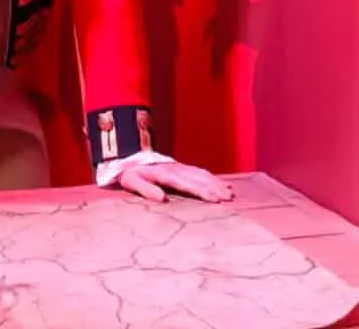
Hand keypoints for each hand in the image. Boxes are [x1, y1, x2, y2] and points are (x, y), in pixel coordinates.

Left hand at [118, 162, 235, 203]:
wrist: (129, 159)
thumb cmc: (129, 174)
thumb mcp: (131, 181)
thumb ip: (146, 189)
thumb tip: (162, 199)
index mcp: (166, 174)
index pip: (188, 184)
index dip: (203, 192)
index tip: (216, 200)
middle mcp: (176, 169)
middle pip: (199, 179)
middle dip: (215, 188)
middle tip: (229, 198)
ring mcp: (180, 167)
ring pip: (202, 175)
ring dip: (216, 183)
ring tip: (230, 193)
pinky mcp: (181, 168)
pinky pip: (199, 172)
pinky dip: (212, 178)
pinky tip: (221, 184)